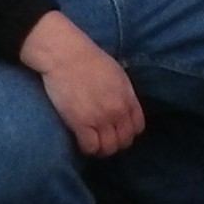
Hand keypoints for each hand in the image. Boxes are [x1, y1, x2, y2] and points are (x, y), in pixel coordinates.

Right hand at [18, 11, 144, 156]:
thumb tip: (123, 106)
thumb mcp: (116, 73)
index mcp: (128, 97)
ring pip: (109, 148)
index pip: (138, 127)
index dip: (128, 132)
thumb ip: (123, 93)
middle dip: (115, 142)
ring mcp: (101, 119)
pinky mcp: (81, 124)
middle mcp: (118, 111)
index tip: (117, 131)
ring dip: (102, 148)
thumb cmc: (88, 58)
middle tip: (103, 139)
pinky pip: (91, 147)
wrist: (66, 55)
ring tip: (93, 142)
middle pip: (124, 141)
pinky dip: (87, 148)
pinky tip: (82, 140)